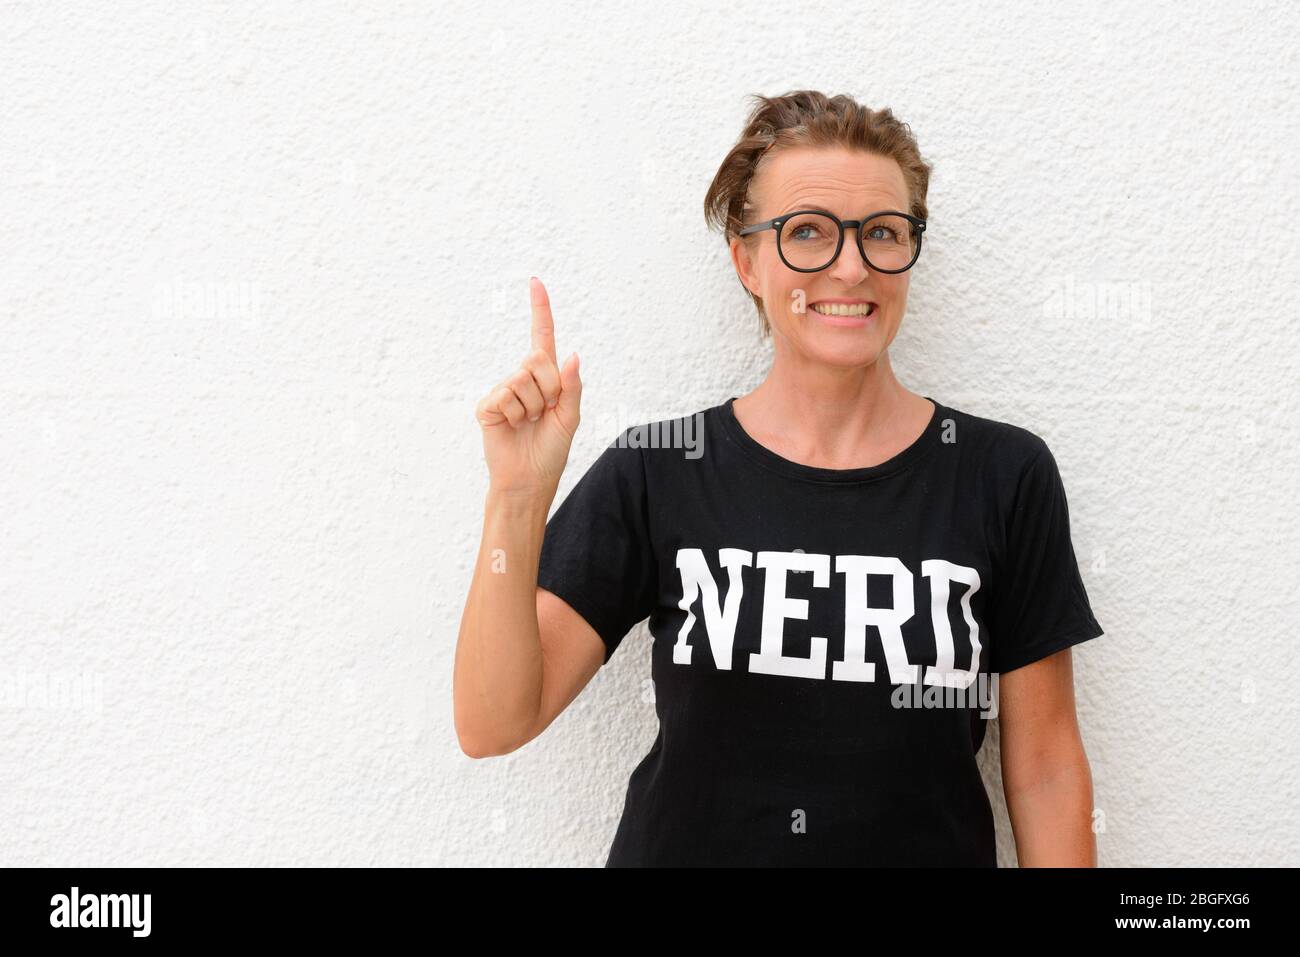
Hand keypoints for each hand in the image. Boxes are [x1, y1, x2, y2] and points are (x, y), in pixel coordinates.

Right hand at [476, 277, 581, 495]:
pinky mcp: (487, 404)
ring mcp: (503, 390)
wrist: (529, 479)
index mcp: (546, 379)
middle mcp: (522, 378)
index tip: (536, 282)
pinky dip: (515, 414)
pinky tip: (512, 427)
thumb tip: (574, 355)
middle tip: (544, 413)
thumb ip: (572, 386)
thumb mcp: (570, 417)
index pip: (542, 337)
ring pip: (523, 379)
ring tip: (528, 423)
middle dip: (550, 388)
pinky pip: (506, 395)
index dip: (540, 310)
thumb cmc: (550, 450)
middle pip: (537, 359)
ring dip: (534, 406)